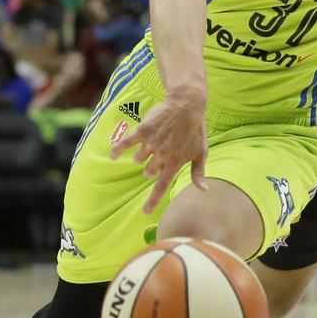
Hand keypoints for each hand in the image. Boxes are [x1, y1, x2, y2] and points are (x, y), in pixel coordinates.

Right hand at [110, 90, 208, 213]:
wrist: (186, 105)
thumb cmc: (195, 129)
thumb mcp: (201, 152)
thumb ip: (198, 173)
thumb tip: (203, 191)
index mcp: (175, 163)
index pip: (162, 186)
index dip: (152, 201)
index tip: (145, 212)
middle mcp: (162, 156)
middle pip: (148, 171)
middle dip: (150, 168)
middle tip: (158, 157)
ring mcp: (151, 144)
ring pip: (138, 158)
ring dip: (141, 156)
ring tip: (151, 144)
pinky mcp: (143, 131)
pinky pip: (126, 143)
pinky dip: (118, 149)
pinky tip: (113, 154)